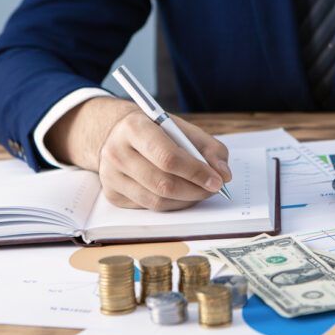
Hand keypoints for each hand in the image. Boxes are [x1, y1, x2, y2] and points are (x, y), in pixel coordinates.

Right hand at [46, 97, 230, 210]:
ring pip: (157, 201)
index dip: (196, 172)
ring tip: (200, 191)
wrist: (121, 134)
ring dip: (186, 200)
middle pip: (163, 184)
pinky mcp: (112, 194)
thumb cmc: (158, 131)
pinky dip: (172, 204)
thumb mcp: (184, 130)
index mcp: (134, 127)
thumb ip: (210, 149)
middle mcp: (116, 152)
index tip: (217, 181)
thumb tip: (223, 175)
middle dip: (195, 190)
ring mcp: (110, 175)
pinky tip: (181, 194)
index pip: (168, 157)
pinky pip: (149, 207)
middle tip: (214, 189)